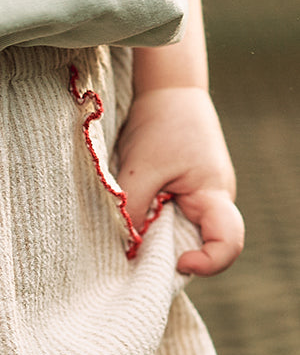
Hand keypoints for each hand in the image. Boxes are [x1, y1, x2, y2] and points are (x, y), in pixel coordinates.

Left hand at [115, 87, 243, 275]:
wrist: (168, 91)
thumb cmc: (160, 124)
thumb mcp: (139, 170)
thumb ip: (132, 210)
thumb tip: (125, 249)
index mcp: (214, 195)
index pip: (228, 244)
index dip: (208, 263)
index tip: (178, 261)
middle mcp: (214, 201)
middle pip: (203, 246)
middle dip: (173, 254)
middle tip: (141, 249)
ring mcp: (201, 197)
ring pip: (184, 233)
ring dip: (159, 237)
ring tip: (133, 226)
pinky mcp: (187, 191)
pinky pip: (174, 219)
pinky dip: (155, 224)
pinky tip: (136, 215)